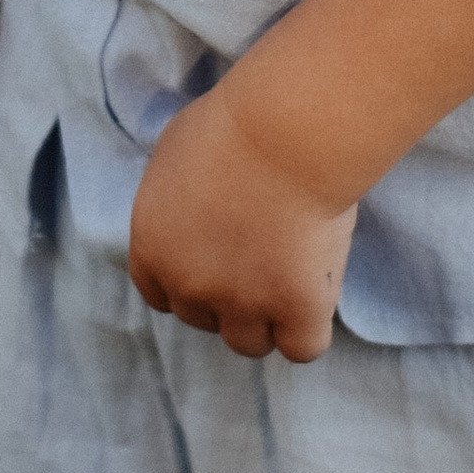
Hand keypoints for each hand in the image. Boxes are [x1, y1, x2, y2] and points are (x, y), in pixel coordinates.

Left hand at [129, 84, 354, 362]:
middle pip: (204, 320)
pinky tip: (320, 292)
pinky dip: (311, 327)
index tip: (220, 262)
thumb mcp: (177, 152)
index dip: (192, 283)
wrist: (287, 130)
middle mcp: (189, 285)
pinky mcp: (294, 309)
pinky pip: (302, 347)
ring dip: (269, 318)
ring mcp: (242, 303)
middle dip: (230, 297)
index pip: (161, 296)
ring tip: (295, 273)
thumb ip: (175, 197)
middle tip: (264, 255)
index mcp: (153, 248)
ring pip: (250, 343)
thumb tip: (189, 207)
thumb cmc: (235, 125)